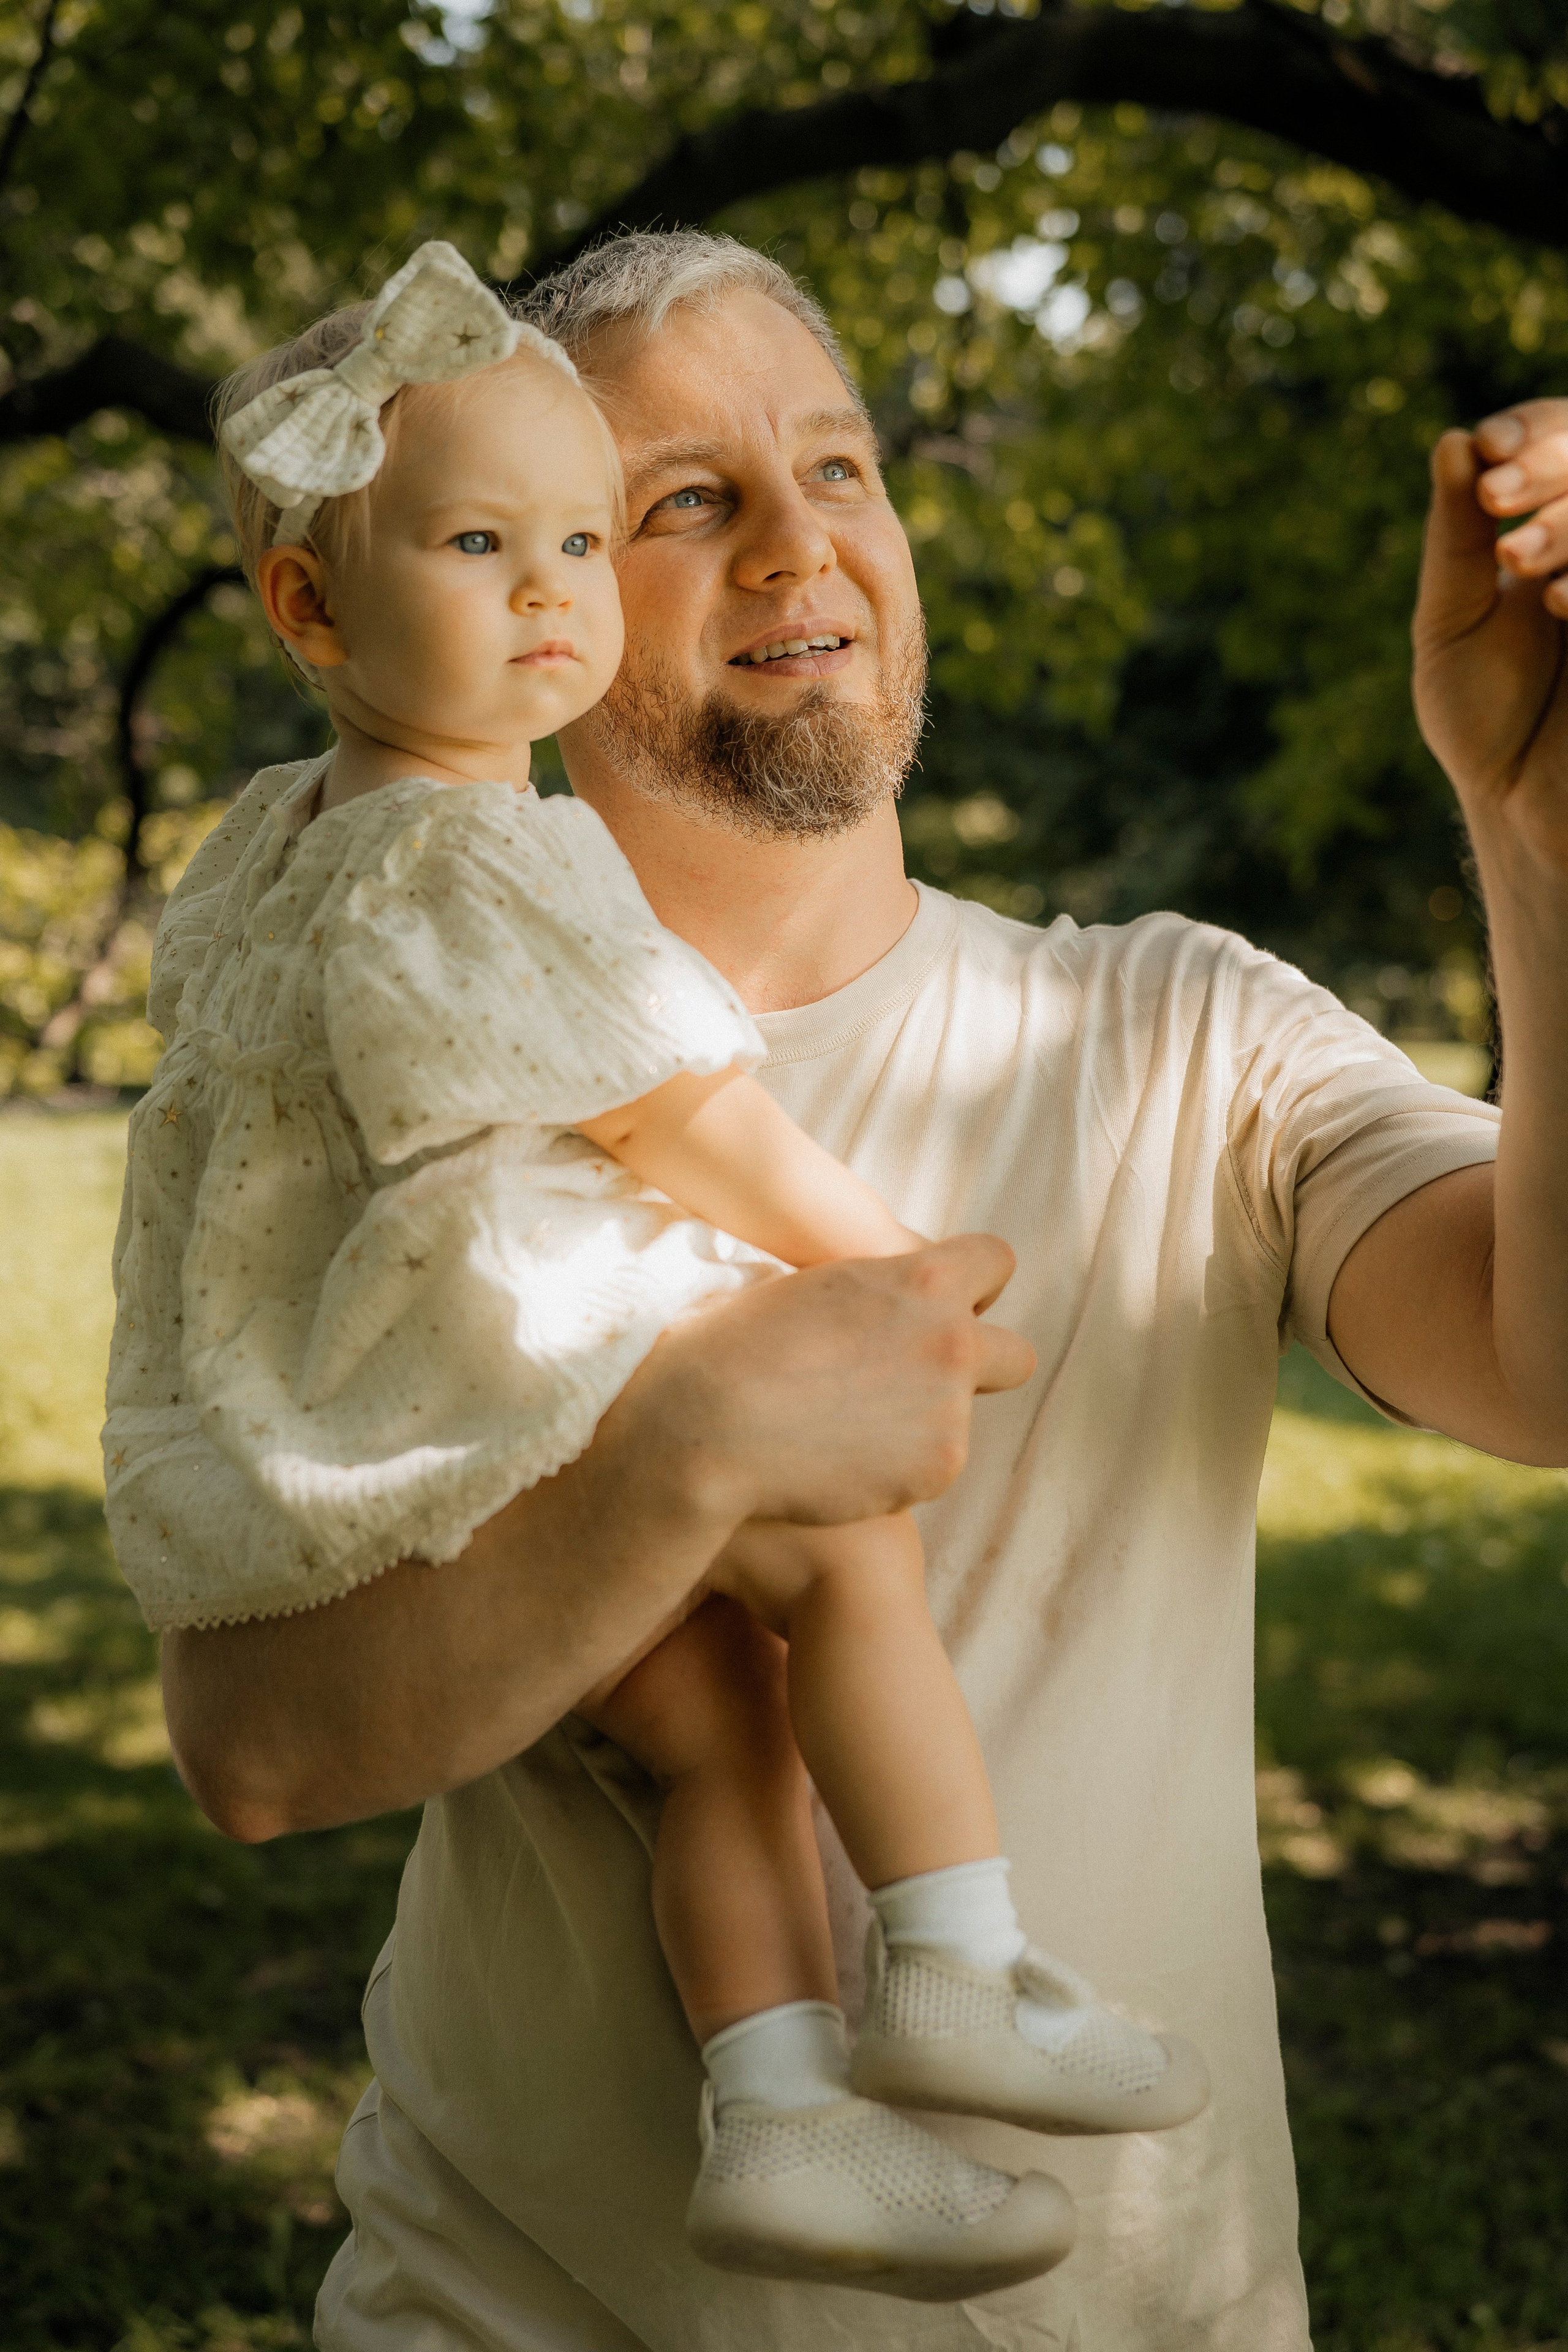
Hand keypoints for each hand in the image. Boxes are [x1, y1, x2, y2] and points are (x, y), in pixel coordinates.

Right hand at [632, 1233, 1033, 1530]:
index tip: (944, 1307)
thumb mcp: (806, 1286)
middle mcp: (953, 1341)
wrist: (707, 1429)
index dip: (972, 1286)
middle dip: (980, 1368)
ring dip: (924, 1423)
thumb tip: (872, 1293)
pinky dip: (898, 1469)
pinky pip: (933, 1466)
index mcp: (922, 1279)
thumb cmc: (731, 1346)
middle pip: (1016, 1354)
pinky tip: (841, 1464)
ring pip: (963, 1418)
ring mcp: (951, 1410)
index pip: (996, 1261)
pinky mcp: (938, 1468)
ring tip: (849, 1430)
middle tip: (917, 1381)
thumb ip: (864, 1289)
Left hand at [1413, 404, 1567, 885]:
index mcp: (1559, 523)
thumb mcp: (1451, 621)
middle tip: (1494, 496)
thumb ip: (1455, 537)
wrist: (1524, 808)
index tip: (1485, 448)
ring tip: (1513, 559)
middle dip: (1549, 465)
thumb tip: (1451, 439)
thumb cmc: (1485, 715)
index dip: (1532, 430)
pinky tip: (1556, 600)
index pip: (1561, 436)